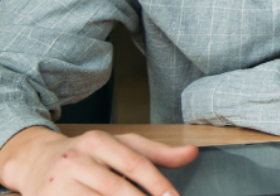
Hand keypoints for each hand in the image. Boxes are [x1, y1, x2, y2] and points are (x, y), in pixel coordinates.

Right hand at [0, 126, 197, 195]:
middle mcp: (76, 160)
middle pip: (116, 188)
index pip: (135, 164)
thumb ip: (157, 153)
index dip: (157, 184)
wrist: (35, 161)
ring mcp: (58, 184)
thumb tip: (192, 152)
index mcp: (98, 142)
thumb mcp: (121, 146)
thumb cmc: (88, 156)